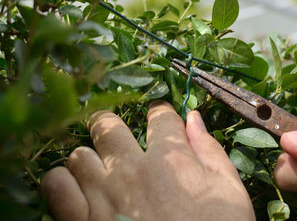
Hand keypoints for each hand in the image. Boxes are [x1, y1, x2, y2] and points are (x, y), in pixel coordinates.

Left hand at [41, 100, 254, 220]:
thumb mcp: (229, 190)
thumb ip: (210, 150)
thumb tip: (194, 117)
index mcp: (170, 158)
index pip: (160, 117)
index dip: (160, 111)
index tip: (158, 114)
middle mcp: (132, 170)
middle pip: (108, 126)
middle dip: (109, 122)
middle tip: (111, 130)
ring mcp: (103, 195)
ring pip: (80, 155)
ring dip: (88, 158)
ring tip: (96, 168)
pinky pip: (57, 187)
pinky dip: (61, 182)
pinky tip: (74, 188)